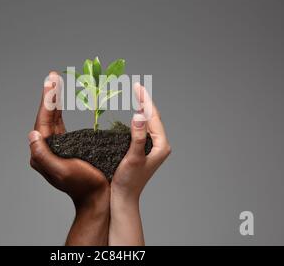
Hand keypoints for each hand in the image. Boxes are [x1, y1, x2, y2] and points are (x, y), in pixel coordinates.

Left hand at [28, 71, 109, 244]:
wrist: (97, 196)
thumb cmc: (83, 184)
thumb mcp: (61, 171)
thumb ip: (44, 155)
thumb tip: (32, 135)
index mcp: (43, 153)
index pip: (43, 121)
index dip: (47, 100)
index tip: (51, 81)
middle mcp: (46, 148)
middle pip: (46, 116)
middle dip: (49, 95)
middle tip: (53, 75)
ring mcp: (56, 146)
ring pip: (52, 118)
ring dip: (53, 100)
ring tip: (55, 81)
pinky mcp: (66, 145)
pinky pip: (60, 124)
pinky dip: (59, 111)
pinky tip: (60, 102)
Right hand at [109, 82, 170, 244]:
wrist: (123, 197)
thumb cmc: (128, 181)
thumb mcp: (133, 157)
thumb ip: (137, 136)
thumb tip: (139, 115)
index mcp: (161, 145)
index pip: (153, 117)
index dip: (145, 100)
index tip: (138, 87)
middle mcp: (159, 145)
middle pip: (152, 118)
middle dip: (144, 101)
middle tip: (136, 86)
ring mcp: (152, 148)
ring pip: (148, 123)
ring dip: (142, 109)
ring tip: (136, 95)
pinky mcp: (144, 150)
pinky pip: (142, 129)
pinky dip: (138, 119)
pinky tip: (133, 114)